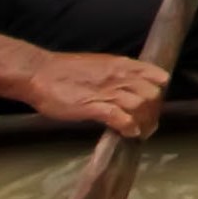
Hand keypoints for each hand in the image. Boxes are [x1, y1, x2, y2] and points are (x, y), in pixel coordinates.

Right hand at [23, 51, 167, 137]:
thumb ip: (118, 74)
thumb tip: (131, 87)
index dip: (159, 92)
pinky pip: (120, 117)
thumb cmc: (65, 71)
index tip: (154, 104)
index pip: (156, 76)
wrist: (38, 73)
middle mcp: (119, 76)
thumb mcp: (100, 65)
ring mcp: (106, 91)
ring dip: (144, 122)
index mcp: (121, 65)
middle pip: (152, 94)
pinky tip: (129, 133)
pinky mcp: (92, 106)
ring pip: (140, 105)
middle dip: (154, 111)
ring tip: (141, 132)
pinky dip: (129, 126)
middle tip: (148, 123)